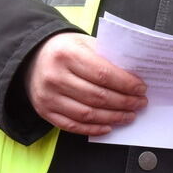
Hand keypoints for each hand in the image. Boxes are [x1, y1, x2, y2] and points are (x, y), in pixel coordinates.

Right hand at [24, 32, 146, 135]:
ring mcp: (48, 96)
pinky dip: (94, 128)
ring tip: (128, 115)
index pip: (103, 74)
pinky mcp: (45, 111)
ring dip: (113, 117)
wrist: (32, 58)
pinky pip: (73, 125)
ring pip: (87, 114)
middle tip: (139, 103)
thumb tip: (132, 76)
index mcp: (67, 54)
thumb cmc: (64, 50)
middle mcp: (55, 76)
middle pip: (97, 96)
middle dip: (124, 102)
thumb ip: (105, 57)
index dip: (125, 84)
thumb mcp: (83, 43)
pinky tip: (108, 126)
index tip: (140, 88)